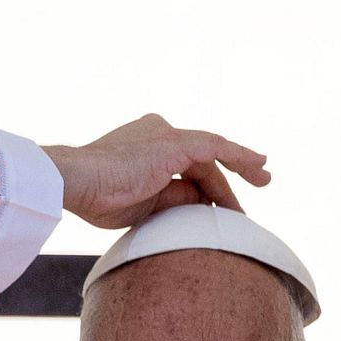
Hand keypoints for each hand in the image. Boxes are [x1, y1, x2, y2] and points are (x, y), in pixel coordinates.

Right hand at [43, 114, 270, 228]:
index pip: (183, 167)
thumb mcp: (145, 204)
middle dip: (223, 183)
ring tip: (263, 182)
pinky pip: (217, 146)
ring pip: (212, 154)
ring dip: (240, 170)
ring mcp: (166, 135)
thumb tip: (202, 200)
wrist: (77, 181)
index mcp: (144, 146)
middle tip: (240, 208)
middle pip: (201, 161)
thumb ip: (174, 198)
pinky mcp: (175, 142)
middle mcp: (157, 132)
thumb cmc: (98, 196)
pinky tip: (260, 165)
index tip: (217, 205)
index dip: (204, 187)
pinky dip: (240, 155)